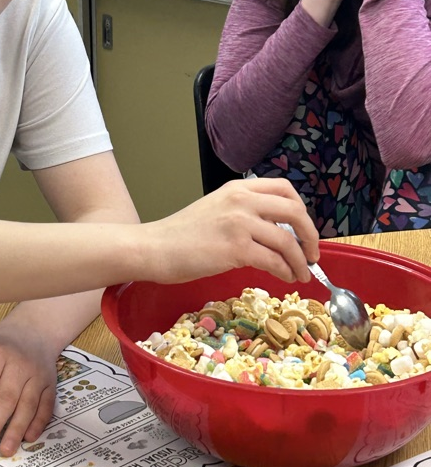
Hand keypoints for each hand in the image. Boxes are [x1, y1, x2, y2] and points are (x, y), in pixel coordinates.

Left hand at [0, 321, 62, 458]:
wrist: (32, 330)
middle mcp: (18, 363)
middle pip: (5, 399)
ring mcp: (37, 374)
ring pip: (27, 405)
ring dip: (16, 430)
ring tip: (4, 452)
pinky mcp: (50, 383)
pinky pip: (46, 406)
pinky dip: (38, 424)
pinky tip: (27, 439)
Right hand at [145, 177, 318, 284]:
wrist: (155, 248)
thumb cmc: (181, 234)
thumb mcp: (216, 210)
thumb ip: (244, 213)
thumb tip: (275, 233)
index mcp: (238, 188)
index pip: (284, 188)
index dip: (302, 210)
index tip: (304, 229)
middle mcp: (241, 200)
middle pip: (294, 211)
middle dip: (310, 235)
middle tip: (312, 253)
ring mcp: (239, 223)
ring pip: (287, 241)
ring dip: (300, 261)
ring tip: (300, 274)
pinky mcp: (235, 248)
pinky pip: (273, 260)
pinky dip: (285, 271)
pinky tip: (284, 278)